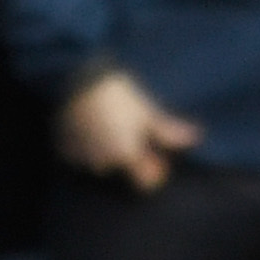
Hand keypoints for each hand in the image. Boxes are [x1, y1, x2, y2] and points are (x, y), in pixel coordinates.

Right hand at [58, 69, 201, 190]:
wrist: (74, 77)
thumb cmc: (116, 94)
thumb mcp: (145, 111)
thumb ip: (168, 131)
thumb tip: (197, 137)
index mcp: (127, 156)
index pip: (146, 183)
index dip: (152, 169)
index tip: (152, 152)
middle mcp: (103, 163)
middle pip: (121, 169)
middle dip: (125, 155)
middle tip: (125, 128)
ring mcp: (80, 157)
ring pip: (97, 162)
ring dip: (102, 150)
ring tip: (103, 124)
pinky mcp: (62, 148)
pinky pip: (76, 155)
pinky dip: (82, 146)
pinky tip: (85, 126)